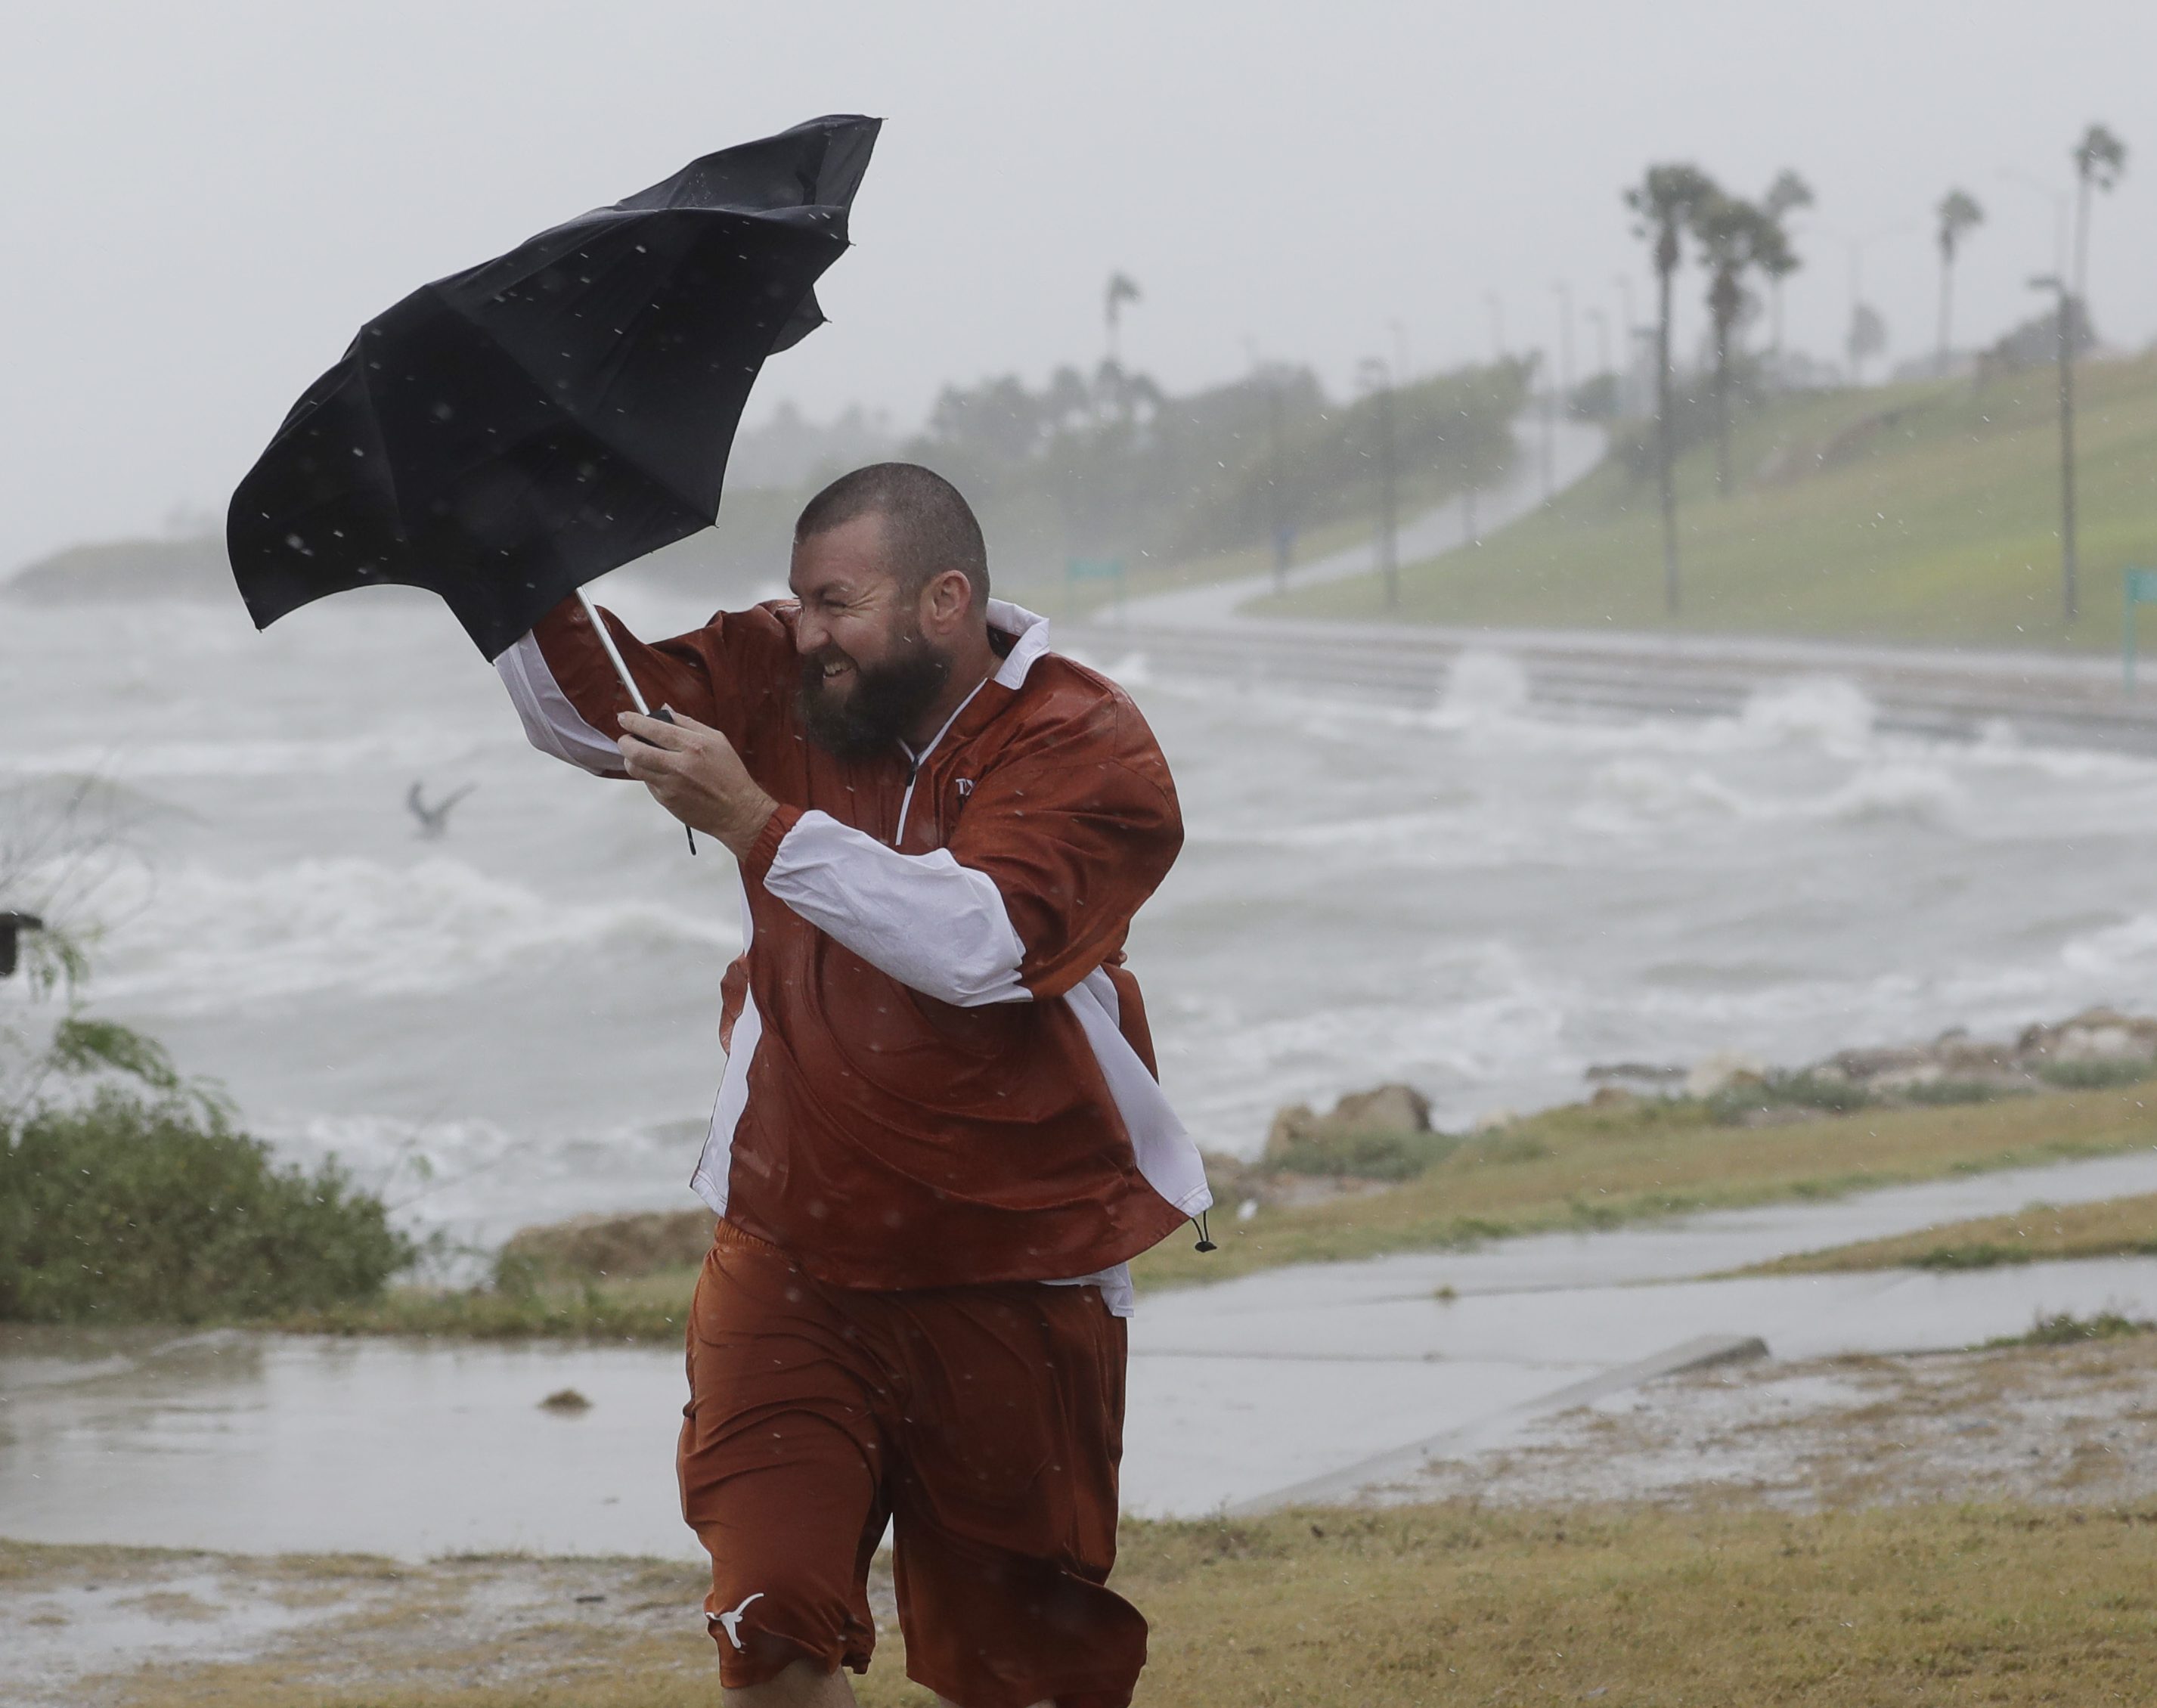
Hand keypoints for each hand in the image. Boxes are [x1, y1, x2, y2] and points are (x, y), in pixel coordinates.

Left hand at [618, 709, 776, 859]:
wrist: (737, 811)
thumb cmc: (730, 776)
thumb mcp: (717, 740)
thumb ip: (688, 724)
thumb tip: (665, 711)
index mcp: (694, 746)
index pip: (654, 729)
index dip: (633, 722)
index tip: (624, 718)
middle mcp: (680, 766)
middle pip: (635, 751)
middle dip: (624, 742)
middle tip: (627, 739)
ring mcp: (671, 785)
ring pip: (635, 769)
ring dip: (632, 759)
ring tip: (641, 756)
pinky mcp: (666, 801)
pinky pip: (647, 783)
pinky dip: (649, 775)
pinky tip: (662, 774)